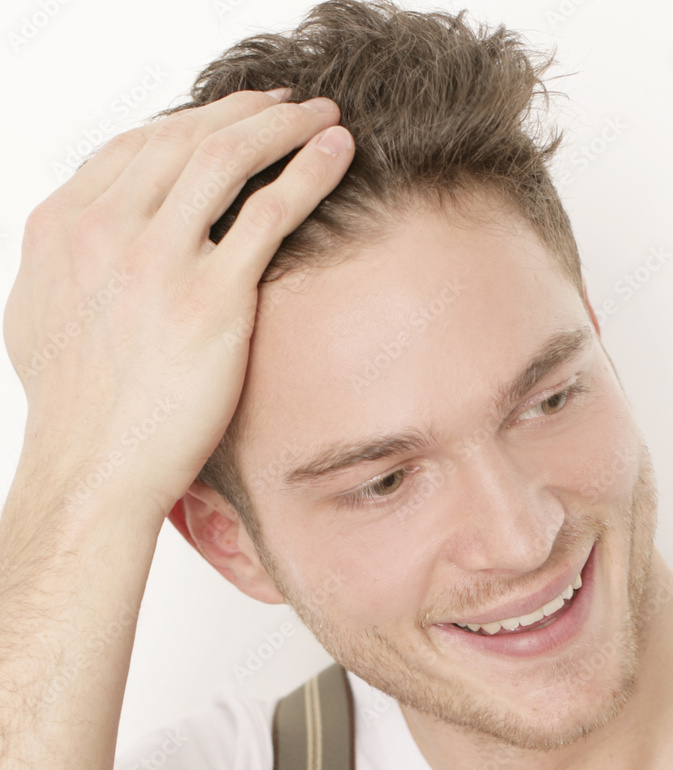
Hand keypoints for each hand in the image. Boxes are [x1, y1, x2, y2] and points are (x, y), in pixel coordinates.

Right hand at [2, 89, 352, 518]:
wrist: (93, 471)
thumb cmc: (79, 409)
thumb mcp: (46, 316)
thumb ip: (72, 264)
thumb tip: (96, 240)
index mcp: (61, 227)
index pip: (133, 146)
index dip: (191, 123)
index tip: (232, 119)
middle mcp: (103, 229)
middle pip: (182, 138)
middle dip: (244, 112)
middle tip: (287, 106)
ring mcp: (155, 260)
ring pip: (226, 158)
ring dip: (281, 126)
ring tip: (321, 117)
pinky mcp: (210, 299)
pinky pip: (268, 213)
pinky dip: (307, 172)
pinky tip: (336, 154)